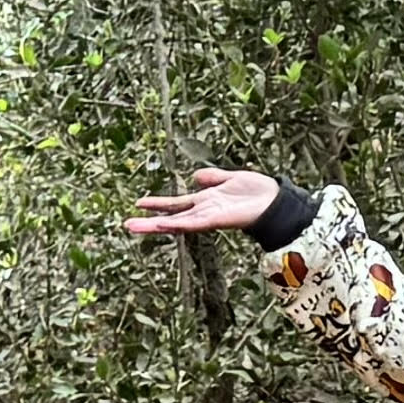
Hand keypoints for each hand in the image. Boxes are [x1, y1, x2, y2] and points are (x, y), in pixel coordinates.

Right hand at [123, 166, 285, 242]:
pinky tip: (164, 222)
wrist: (275, 201)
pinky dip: (178, 222)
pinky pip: (193, 222)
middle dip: (149, 222)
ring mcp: (209, 217)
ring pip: (177, 222)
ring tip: (137, 226)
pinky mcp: (216, 219)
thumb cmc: (257, 192)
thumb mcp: (229, 178)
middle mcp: (204, 212)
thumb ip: (212, 177)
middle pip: (171, 217)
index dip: (158, 205)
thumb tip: (195, 175)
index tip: (139, 205)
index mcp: (205, 202)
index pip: (176, 205)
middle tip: (127, 225)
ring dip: (157, 224)